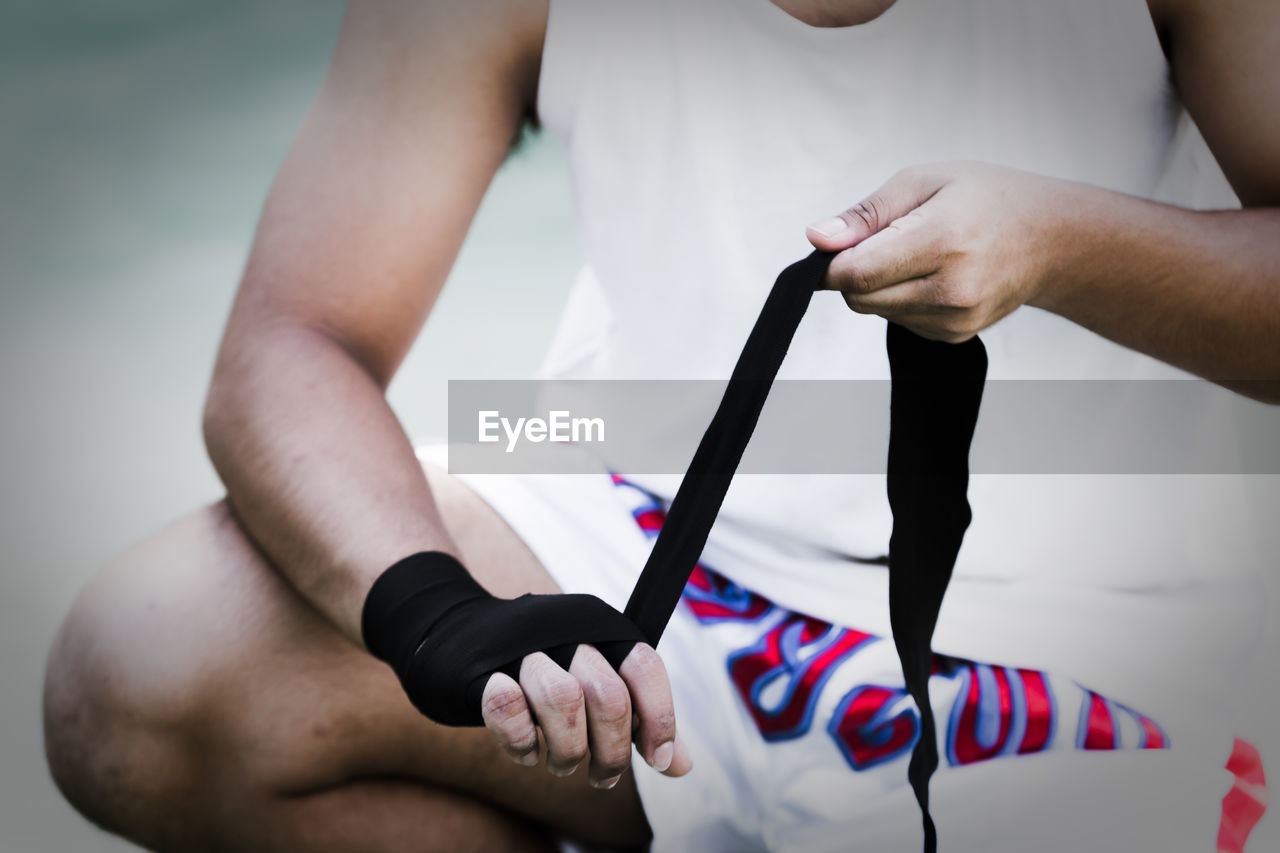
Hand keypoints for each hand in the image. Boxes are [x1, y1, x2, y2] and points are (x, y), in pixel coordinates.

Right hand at [481, 643, 692, 787]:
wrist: (457, 634)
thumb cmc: (540, 667)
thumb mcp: (592, 681)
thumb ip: (637, 719)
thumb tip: (679, 765)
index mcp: (600, 629)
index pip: (644, 666)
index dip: (659, 717)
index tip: (657, 759)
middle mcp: (566, 631)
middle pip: (607, 693)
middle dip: (612, 749)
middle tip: (603, 776)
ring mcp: (522, 648)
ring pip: (562, 699)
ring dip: (568, 750)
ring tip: (562, 766)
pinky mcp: (482, 669)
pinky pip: (507, 706)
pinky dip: (521, 742)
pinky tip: (526, 754)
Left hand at [806, 162, 1076, 341]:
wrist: (1050, 238)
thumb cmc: (988, 199)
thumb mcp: (923, 181)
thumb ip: (865, 214)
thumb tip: (817, 239)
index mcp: (942, 241)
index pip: (855, 273)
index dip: (830, 263)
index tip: (833, 245)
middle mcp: (951, 290)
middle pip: (859, 297)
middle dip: (855, 271)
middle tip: (885, 239)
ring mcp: (955, 319)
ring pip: (876, 311)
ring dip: (880, 284)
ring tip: (919, 252)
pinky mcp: (954, 336)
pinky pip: (899, 321)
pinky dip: (901, 299)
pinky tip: (933, 273)